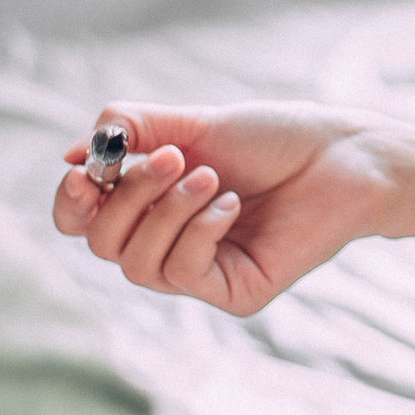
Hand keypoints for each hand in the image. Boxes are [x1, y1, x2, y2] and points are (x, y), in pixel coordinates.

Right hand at [51, 101, 400, 314]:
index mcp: (151, 203)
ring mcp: (201, 272)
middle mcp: (168, 242)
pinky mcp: (233, 292)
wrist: (343, 155)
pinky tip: (232, 204)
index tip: (84, 171)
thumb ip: (131, 130)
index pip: (82, 222)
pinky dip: (200, 231)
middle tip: (174, 157)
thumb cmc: (272, 138)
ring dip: (168, 211)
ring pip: (138, 264)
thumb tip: (73, 152)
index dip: (71, 203)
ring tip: (210, 176)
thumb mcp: (192, 123)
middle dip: (129, 195)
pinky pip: (184, 274)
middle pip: (102, 243)